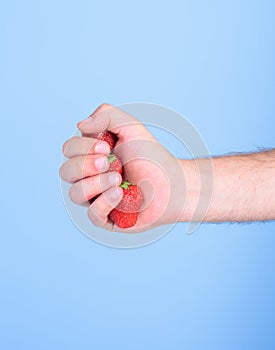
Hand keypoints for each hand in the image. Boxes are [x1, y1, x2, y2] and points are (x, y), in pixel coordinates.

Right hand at [60, 104, 185, 231]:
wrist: (173, 182)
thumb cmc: (151, 156)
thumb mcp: (130, 127)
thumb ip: (106, 115)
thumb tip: (79, 125)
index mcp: (91, 156)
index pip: (68, 150)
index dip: (81, 148)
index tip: (105, 147)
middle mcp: (89, 177)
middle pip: (66, 172)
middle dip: (85, 165)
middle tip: (109, 161)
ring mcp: (96, 198)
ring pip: (75, 194)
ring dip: (96, 183)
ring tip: (119, 179)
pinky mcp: (107, 218)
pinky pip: (92, 215)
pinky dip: (104, 202)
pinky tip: (121, 193)